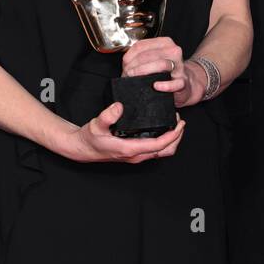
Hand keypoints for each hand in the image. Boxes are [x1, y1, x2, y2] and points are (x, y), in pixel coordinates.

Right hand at [60, 102, 185, 163]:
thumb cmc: (90, 138)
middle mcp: (136, 155)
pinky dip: (164, 141)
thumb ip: (107, 116)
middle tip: (180, 121)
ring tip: (174, 124)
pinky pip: (155, 150)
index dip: (172, 135)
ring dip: (172, 140)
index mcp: (130, 149)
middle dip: (177, 137)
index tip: (179, 124)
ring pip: (162, 152)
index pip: (158, 145)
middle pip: (165, 151)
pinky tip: (163, 128)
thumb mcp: (96, 124)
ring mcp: (136, 156)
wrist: (83, 149)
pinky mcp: (135, 153)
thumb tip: (119, 106)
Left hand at [121, 36, 191, 101]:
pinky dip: (165, 85)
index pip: (142, 45)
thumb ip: (140, 56)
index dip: (130, 55)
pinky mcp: (183, 82)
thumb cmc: (165, 71)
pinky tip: (156, 86)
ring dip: (145, 72)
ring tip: (136, 79)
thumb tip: (126, 61)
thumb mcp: (152, 58)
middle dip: (135, 65)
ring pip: (162, 64)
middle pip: (150, 55)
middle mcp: (174, 52)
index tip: (125, 64)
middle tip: (128, 74)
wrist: (184, 83)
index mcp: (165, 43)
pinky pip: (175, 83)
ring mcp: (180, 67)